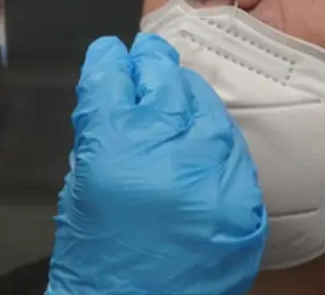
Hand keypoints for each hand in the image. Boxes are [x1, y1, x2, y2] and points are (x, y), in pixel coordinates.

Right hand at [46, 34, 265, 294]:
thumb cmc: (101, 268)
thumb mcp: (80, 192)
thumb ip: (98, 134)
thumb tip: (113, 90)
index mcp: (116, 151)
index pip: (114, 79)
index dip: (110, 62)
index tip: (111, 55)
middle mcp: (170, 155)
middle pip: (165, 80)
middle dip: (152, 68)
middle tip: (147, 60)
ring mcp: (214, 176)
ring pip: (205, 106)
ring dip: (187, 100)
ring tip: (174, 101)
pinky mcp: (243, 199)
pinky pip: (231, 149)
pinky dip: (214, 141)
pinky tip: (200, 141)